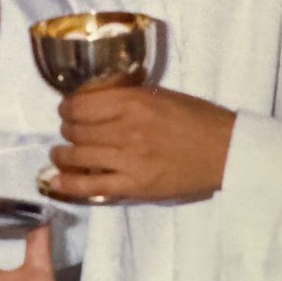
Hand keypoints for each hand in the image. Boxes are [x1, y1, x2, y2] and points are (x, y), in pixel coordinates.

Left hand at [49, 86, 235, 201]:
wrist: (225, 151)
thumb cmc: (197, 118)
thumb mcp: (159, 95)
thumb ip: (127, 97)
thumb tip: (95, 100)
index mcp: (133, 102)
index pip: (81, 105)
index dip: (67, 108)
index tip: (67, 110)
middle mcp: (126, 129)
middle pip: (77, 129)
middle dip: (66, 129)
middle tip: (68, 131)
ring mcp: (129, 159)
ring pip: (78, 155)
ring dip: (63, 154)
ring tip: (60, 153)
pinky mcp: (135, 185)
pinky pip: (92, 185)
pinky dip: (69, 182)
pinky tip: (56, 179)